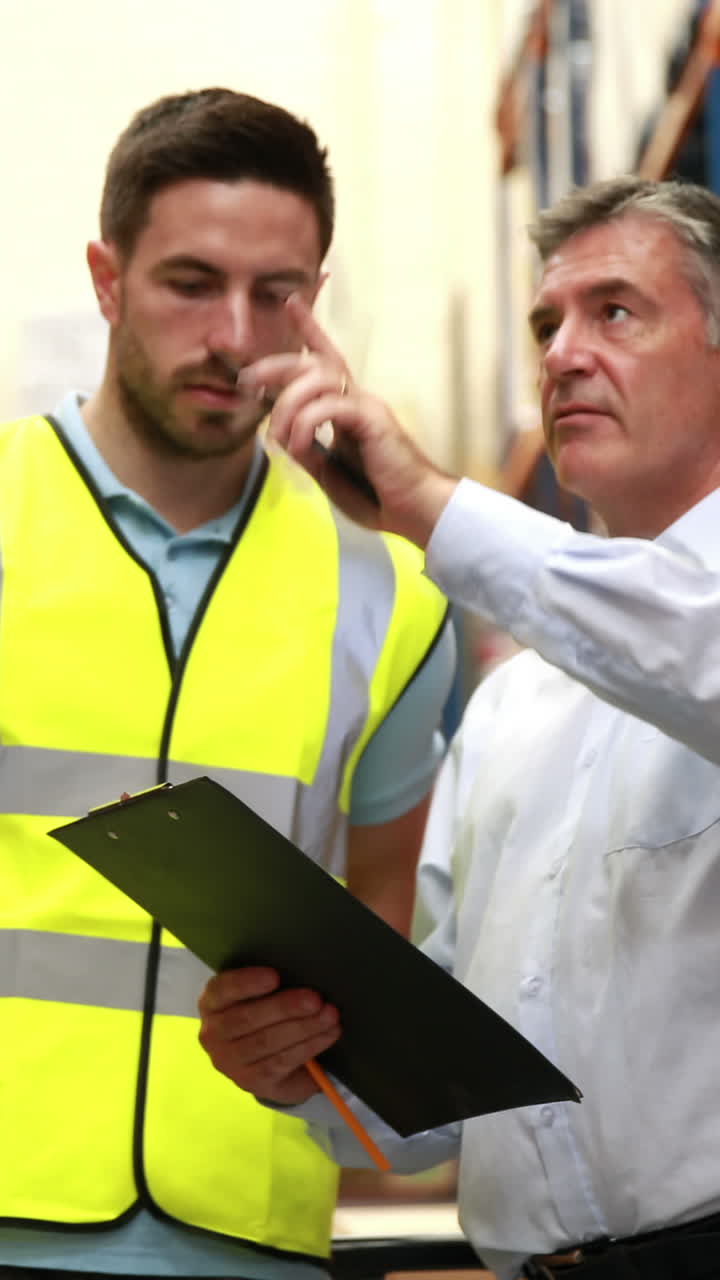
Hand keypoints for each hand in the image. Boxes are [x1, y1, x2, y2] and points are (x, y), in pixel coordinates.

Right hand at [197, 966, 340, 1104]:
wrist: (268, 1061)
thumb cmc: (265, 1014)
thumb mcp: (259, 995)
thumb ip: (270, 984)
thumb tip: (302, 969)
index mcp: (212, 1003)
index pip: (221, 990)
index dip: (247, 982)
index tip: (275, 976)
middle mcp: (213, 1034)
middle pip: (247, 1018)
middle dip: (285, 1007)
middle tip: (316, 999)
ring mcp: (229, 1062)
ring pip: (266, 1042)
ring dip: (303, 1028)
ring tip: (330, 1015)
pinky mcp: (251, 1082)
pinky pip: (281, 1062)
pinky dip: (308, 1046)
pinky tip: (328, 1034)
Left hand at [238, 294, 458, 546]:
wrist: (418, 511)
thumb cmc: (380, 497)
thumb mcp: (330, 474)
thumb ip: (309, 451)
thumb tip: (285, 436)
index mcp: (349, 410)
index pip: (327, 361)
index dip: (310, 330)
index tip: (292, 302)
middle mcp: (359, 399)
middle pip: (312, 363)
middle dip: (274, 366)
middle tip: (247, 381)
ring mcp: (367, 406)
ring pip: (316, 380)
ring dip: (287, 406)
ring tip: (281, 438)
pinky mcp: (372, 420)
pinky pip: (328, 407)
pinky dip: (305, 425)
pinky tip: (301, 448)